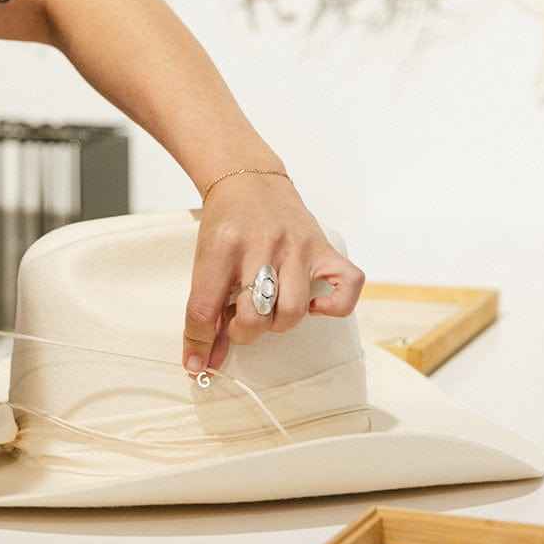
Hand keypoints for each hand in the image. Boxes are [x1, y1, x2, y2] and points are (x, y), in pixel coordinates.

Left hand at [182, 175, 364, 374]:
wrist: (250, 180)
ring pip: (291, 312)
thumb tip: (201, 361)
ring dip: (276, 324)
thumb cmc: (225, 224)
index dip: (198, 343)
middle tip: (239, 322)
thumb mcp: (205, 258)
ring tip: (268, 311)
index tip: (197, 363)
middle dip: (242, 333)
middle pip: (252, 316)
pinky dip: (330, 306)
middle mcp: (262, 245)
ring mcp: (297, 247)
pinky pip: (346, 288)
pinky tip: (310, 303)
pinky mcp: (324, 248)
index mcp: (222, 247)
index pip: (205, 308)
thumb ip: (206, 309)